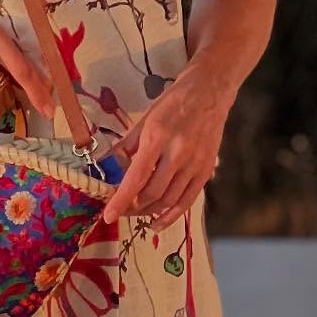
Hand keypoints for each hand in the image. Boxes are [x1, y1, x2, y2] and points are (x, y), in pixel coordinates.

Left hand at [100, 72, 226, 230]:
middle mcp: (178, 153)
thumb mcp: (145, 119)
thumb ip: (127, 146)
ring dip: (149, 211)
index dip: (121, 199)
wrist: (209, 92)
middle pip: (152, 193)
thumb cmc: (173, 103)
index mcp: (158, 137)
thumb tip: (107, 166)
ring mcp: (194, 164)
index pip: (137, 177)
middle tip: (120, 209)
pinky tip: (158, 224)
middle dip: (133, 206)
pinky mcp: (206, 170)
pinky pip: (187, 200)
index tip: (108, 215)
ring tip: (135, 212)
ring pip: (169, 200)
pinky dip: (172, 216)